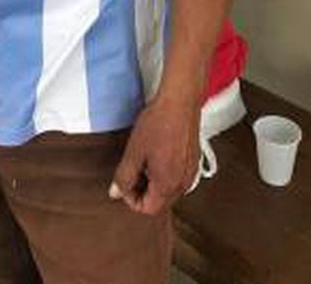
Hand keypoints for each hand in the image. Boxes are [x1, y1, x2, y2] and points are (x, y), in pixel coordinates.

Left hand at [110, 95, 201, 215]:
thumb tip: (116, 193)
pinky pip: (178, 178)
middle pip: (160, 202)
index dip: (131, 198)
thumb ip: (124, 176)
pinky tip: (158, 153)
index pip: (148, 208)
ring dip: (154, 183)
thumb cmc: (159, 123)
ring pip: (169, 190)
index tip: (125, 181)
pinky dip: (166, 173)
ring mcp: (191, 173)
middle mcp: (183, 184)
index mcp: (167, 185)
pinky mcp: (194, 162)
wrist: (180, 102)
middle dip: (143, 191)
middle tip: (132, 169)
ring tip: (144, 160)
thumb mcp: (134, 151)